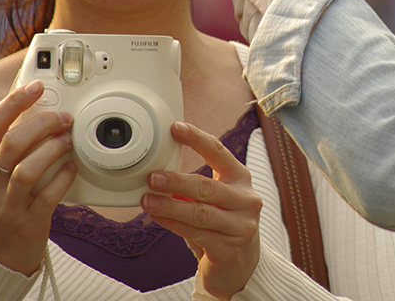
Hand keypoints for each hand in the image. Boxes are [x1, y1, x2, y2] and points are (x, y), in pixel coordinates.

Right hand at [0, 80, 76, 274]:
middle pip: (12, 143)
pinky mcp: (29, 222)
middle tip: (64, 118)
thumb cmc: (0, 206)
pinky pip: (48, 196)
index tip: (36, 85)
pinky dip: (64, 178)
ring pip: (28, 169)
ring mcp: (8, 204)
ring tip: (68, 141)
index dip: (14, 100)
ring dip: (53, 149)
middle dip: (42, 124)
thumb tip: (36, 110)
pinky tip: (72, 169)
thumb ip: (9, 146)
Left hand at [142, 122, 261, 300]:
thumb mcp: (216, 199)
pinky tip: (158, 217)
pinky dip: (173, 224)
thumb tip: (161, 171)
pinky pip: (196, 233)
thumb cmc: (223, 224)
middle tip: (153, 176)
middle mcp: (246, 199)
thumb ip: (196, 185)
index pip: (219, 152)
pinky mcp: (230, 249)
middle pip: (207, 186)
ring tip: (148, 200)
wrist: (241, 265)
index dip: (197, 139)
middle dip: (177, 181)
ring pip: (200, 212)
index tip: (175, 128)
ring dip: (170, 205)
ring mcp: (241, 225)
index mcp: (241, 178)